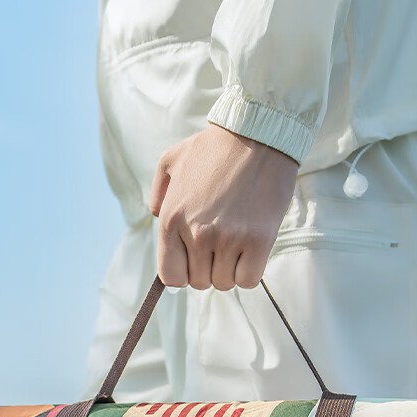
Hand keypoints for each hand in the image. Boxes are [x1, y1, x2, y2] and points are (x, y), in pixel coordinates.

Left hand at [149, 123, 298, 289]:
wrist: (258, 134)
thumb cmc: (215, 147)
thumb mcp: (170, 160)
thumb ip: (158, 193)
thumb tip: (158, 217)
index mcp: (172, 219)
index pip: (171, 276)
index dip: (183, 272)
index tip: (195, 259)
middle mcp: (197, 233)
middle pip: (200, 282)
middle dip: (209, 268)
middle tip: (222, 243)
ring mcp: (228, 239)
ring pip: (225, 282)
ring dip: (231, 268)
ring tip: (237, 241)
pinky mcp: (258, 240)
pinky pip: (249, 279)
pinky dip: (250, 270)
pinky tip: (252, 249)